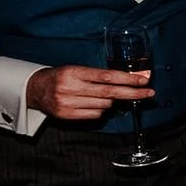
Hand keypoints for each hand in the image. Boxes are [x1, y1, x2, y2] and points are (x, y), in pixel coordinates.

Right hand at [25, 65, 152, 119]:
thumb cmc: (62, 77)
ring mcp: (68, 103)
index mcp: (74, 72)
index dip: (128, 79)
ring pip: (105, 105)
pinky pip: (96, 115)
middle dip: (132, 93)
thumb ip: (99, 76)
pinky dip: (100, 110)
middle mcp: (71, 88)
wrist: (36, 90)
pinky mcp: (67, 115)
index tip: (144, 80)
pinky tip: (93, 104)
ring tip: (102, 96)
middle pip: (110, 92)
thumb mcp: (77, 70)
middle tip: (149, 93)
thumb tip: (130, 80)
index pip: (107, 76)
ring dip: (111, 101)